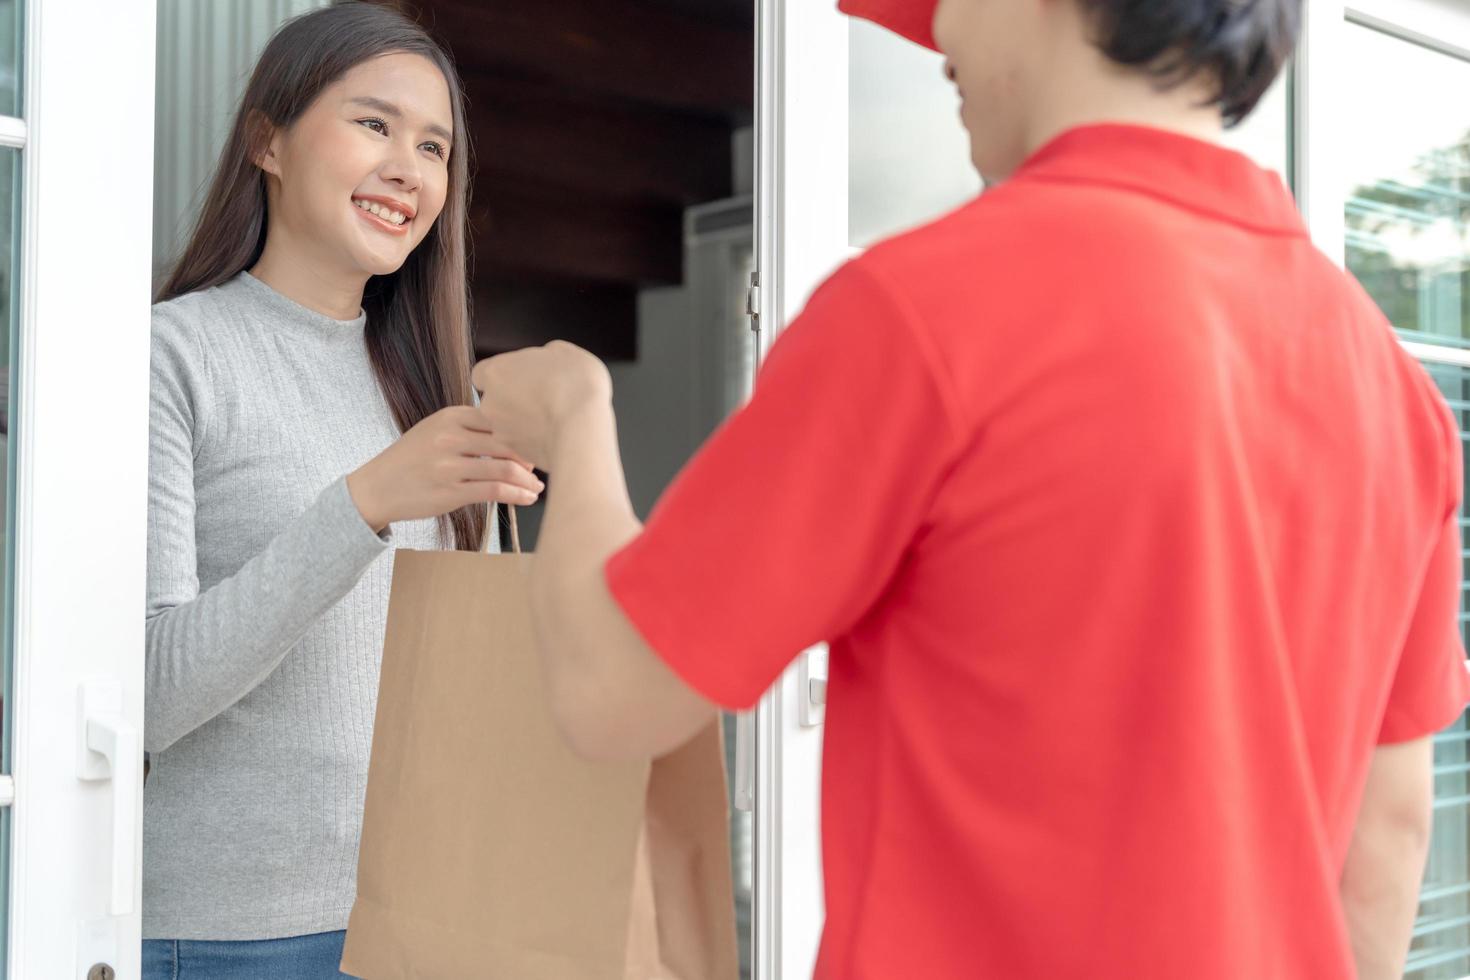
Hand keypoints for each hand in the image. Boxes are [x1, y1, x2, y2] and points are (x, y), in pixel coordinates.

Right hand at [346, 406, 543, 531]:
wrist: (377, 487)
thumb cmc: (411, 460)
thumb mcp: (436, 430)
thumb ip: (469, 426)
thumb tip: (514, 430)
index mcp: (451, 416)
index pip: (501, 419)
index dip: (525, 432)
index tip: (539, 443)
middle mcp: (451, 437)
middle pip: (508, 442)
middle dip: (532, 456)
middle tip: (545, 465)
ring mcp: (450, 465)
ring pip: (505, 468)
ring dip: (529, 479)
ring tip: (538, 486)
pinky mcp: (451, 492)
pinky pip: (495, 491)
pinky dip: (517, 495)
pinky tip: (527, 497)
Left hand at [471, 341, 612, 468]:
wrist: (582, 429)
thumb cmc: (574, 385)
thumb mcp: (563, 352)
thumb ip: (543, 355)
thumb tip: (546, 361)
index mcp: (496, 372)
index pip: (483, 373)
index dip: (503, 375)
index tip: (523, 376)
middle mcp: (490, 403)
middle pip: (495, 399)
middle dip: (513, 399)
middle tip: (541, 396)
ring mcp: (501, 431)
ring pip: (507, 424)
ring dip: (524, 420)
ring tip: (553, 417)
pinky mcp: (517, 453)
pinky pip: (521, 443)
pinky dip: (534, 439)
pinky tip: (556, 433)